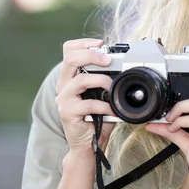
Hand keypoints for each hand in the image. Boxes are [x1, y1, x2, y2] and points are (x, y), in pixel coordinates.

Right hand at [55, 38, 116, 156]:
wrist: (89, 145)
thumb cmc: (97, 118)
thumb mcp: (102, 94)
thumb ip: (106, 78)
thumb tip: (124, 65)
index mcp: (70, 76)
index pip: (69, 50)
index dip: (84, 43)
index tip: (100, 44)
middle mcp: (64, 85)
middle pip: (71, 58)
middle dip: (92, 55)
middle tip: (108, 61)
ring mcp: (64, 98)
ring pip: (80, 79)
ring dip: (101, 80)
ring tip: (112, 87)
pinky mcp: (67, 112)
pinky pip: (88, 104)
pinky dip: (104, 105)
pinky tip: (111, 109)